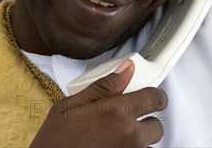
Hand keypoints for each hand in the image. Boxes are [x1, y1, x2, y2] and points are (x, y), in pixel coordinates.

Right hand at [30, 60, 167, 146]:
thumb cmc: (54, 141)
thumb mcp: (71, 105)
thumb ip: (104, 86)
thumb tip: (125, 70)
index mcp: (117, 112)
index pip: (156, 99)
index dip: (154, 95)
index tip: (149, 95)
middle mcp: (129, 135)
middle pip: (157, 126)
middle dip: (146, 120)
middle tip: (128, 118)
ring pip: (148, 145)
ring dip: (137, 139)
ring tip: (114, 136)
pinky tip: (111, 146)